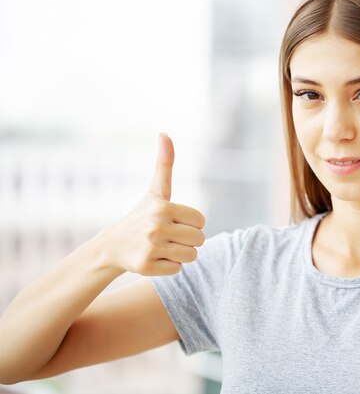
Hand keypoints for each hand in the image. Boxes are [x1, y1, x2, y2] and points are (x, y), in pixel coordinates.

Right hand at [98, 133, 205, 275]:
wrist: (113, 246)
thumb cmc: (141, 215)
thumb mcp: (155, 190)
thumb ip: (164, 164)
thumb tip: (165, 133)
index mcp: (163, 207)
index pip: (201, 221)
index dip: (192, 223)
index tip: (175, 221)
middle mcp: (156, 226)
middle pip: (199, 240)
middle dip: (189, 240)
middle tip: (170, 236)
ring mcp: (151, 248)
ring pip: (191, 256)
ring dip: (181, 254)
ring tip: (164, 247)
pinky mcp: (146, 266)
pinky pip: (178, 269)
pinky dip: (170, 266)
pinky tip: (155, 258)